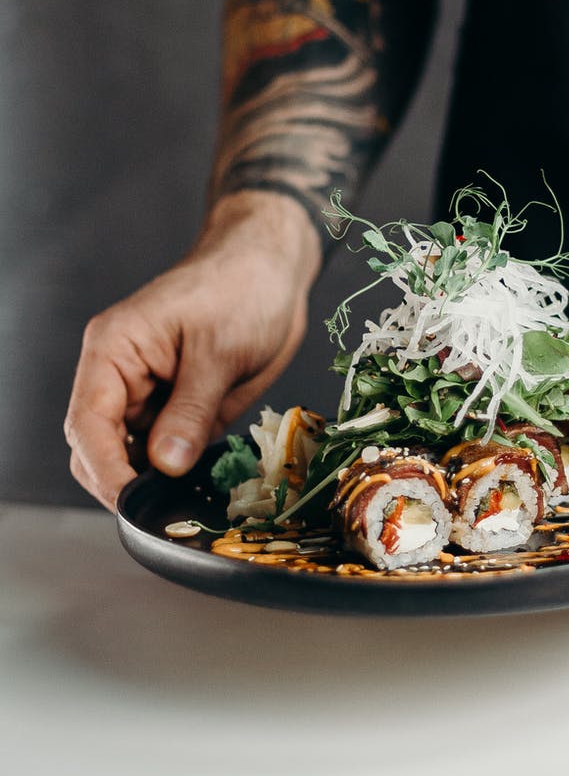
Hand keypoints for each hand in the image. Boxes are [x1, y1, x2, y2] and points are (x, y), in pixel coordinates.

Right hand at [64, 195, 320, 510]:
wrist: (274, 265)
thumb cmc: (243, 284)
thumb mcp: (220, 350)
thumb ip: (192, 410)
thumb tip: (166, 465)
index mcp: (114, 349)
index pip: (88, 422)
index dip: (106, 469)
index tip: (134, 502)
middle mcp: (122, 374)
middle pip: (99, 447)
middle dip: (126, 482)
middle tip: (168, 510)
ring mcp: (150, 393)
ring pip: (133, 456)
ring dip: (157, 481)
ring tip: (194, 498)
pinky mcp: (178, 406)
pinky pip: (169, 451)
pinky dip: (183, 470)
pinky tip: (208, 481)